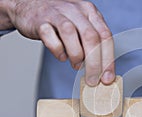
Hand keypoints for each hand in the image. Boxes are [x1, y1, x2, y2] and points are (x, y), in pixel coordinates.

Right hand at [0, 0, 114, 85]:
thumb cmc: (60, 20)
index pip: (105, 36)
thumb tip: (102, 71)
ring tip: (76, 66)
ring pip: (71, 34)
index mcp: (90, 12)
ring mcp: (57, 14)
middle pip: (91, 37)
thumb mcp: (82, 27)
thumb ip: (93, 45)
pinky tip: (61, 56)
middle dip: (94, 63)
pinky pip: (50, 37)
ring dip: (76, 55)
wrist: (29, 6)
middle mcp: (76, 10)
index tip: (107, 78)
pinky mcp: (40, 21)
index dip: (108, 60)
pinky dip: (57, 50)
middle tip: (92, 80)